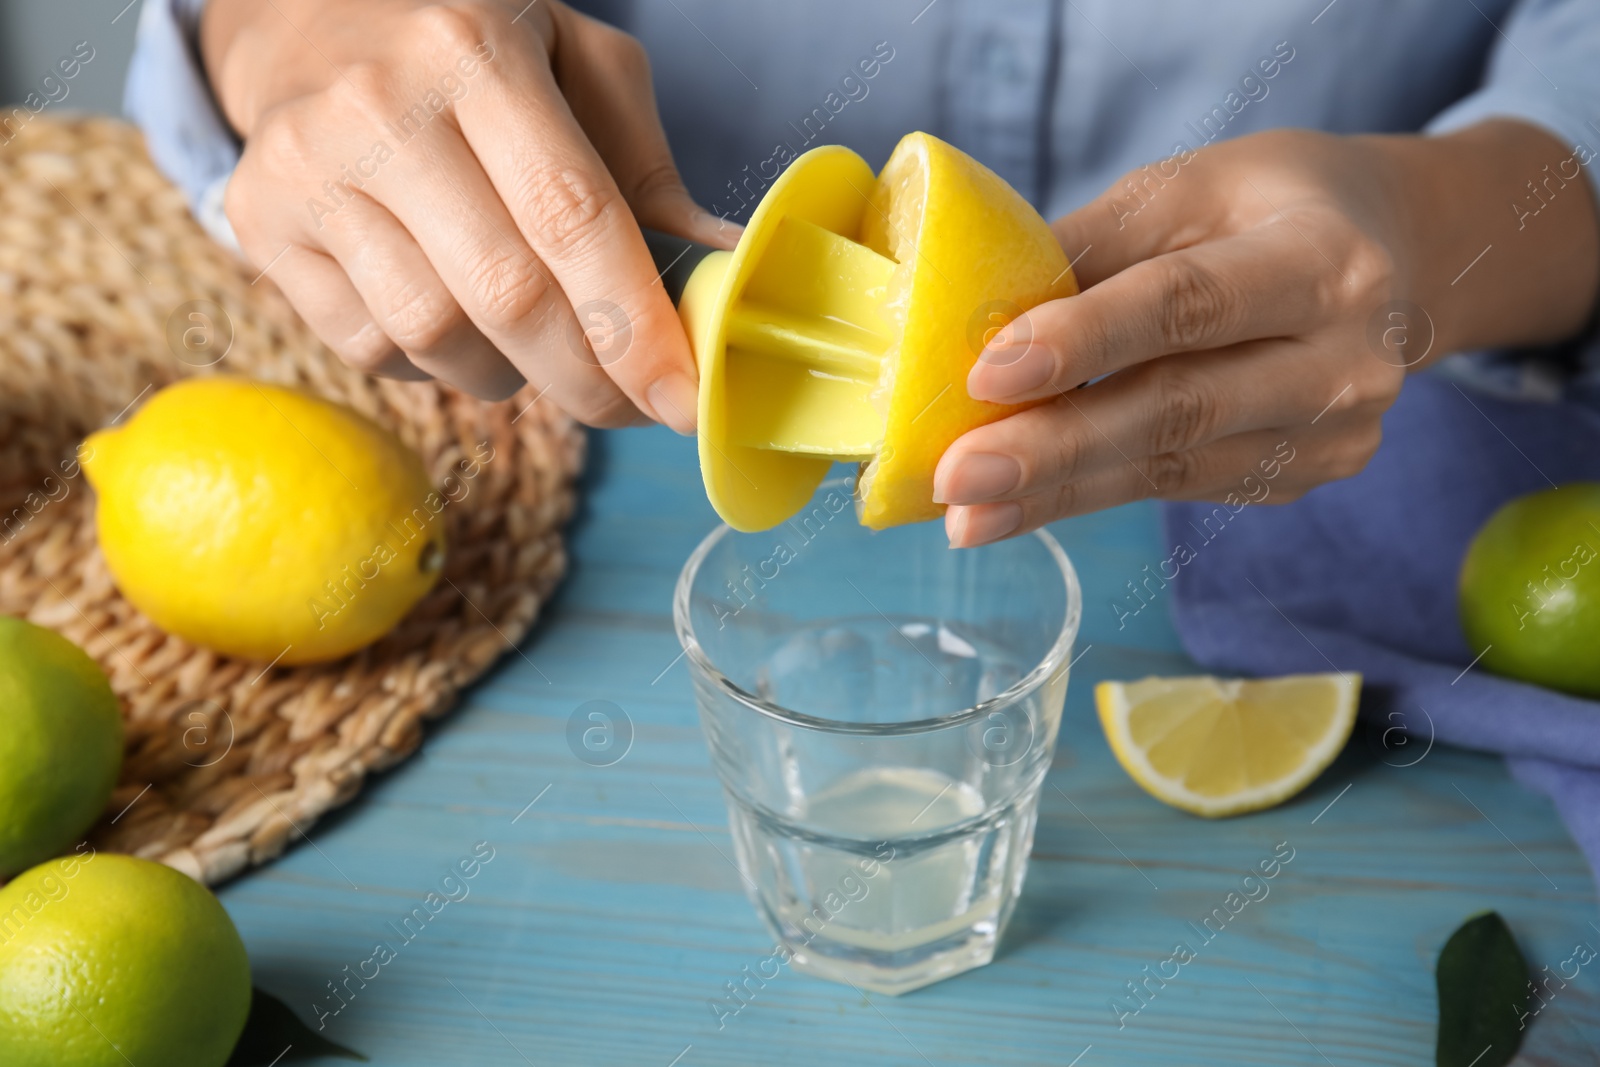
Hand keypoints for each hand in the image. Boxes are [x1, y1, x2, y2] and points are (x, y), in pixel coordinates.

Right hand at [203, 0, 732, 428]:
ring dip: (510, 372)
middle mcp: (380, 107)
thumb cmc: (472, 55)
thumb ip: (647, 167)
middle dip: (587, 379)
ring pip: (435, 335)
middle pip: (505, 295)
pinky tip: (454, 316)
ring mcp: (307, 168)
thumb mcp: (575, 66)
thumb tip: (721, 266)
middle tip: (632, 408)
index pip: (572, 217)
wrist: (312, 24)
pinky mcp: (260, 224)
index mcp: (475, 52)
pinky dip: (435, 363)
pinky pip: (373, 347)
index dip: (635, 326)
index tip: (685, 400)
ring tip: (534, 340)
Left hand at [934, 122, 1599, 546]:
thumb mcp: (1181, 191)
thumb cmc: (1262, 208)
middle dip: (1055, 449)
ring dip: (1055, 493)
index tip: (986, 373)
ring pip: (1171, 466)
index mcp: (1321, 260)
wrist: (1389, 257)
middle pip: (1179, 408)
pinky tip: (1016, 506)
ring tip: (965, 512)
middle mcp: (1345, 359)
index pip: (1186, 305)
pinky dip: (1088, 496)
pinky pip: (1179, 487)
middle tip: (955, 477)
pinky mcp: (1301, 477)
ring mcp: (1332, 433)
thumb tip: (966, 322)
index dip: (1083, 341)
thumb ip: (1084, 251)